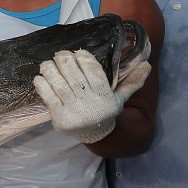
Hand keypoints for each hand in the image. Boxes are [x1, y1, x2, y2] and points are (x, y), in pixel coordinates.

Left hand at [34, 50, 150, 143]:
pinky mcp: (59, 118)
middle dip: (66, 62)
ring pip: (60, 86)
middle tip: (60, 54)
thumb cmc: (105, 110)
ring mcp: (74, 111)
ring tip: (47, 63)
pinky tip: (40, 77)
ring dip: (51, 71)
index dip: (86, 61)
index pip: (95, 75)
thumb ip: (132, 82)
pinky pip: (49, 98)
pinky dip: (43, 86)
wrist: (94, 135)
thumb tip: (147, 65)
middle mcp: (90, 104)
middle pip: (75, 78)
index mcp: (105, 97)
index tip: (79, 52)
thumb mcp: (120, 98)